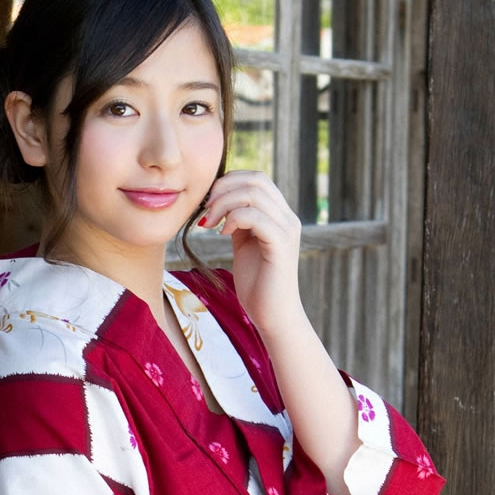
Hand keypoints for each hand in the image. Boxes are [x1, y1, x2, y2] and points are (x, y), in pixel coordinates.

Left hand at [199, 170, 302, 336]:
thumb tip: (219, 202)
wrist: (273, 316)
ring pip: (253, 194)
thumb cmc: (257, 284)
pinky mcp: (281, 245)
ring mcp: (287, 230)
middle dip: (223, 189)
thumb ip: (238, 222)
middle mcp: (288, 218)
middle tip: (205, 211)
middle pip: (256, 180)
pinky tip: (223, 233)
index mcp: (280, 215)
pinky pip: (255, 216)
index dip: (229, 182)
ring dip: (224, 204)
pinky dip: (234, 219)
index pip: (257, 178)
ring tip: (210, 223)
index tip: (208, 203)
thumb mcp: (244, 244)